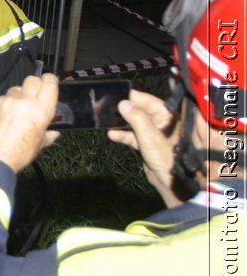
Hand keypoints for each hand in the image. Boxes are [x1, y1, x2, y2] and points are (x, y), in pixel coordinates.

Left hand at [0, 73, 60, 172]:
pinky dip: (1, 105)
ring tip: (13, 111)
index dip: (49, 80)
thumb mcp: (39, 145)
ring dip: (16, 97)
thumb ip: (48, 135)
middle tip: (30, 96)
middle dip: (33, 85)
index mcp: (41, 110)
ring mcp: (6, 101)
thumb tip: (54, 133)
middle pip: (31, 80)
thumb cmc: (19, 153)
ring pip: (14, 89)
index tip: (47, 81)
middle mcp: (24, 101)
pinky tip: (0, 118)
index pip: (49, 83)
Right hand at [107, 88, 184, 206]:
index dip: (133, 97)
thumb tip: (123, 104)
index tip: (117, 93)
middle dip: (124, 110)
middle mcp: (161, 122)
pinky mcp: (146, 143)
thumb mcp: (149, 136)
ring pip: (134, 123)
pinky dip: (123, 135)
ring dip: (120, 123)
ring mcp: (153, 133)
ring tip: (105, 120)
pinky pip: (132, 135)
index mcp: (168, 116)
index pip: (148, 101)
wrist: (169, 182)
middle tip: (106, 106)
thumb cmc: (167, 158)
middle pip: (139, 111)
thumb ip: (136, 118)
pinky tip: (112, 135)